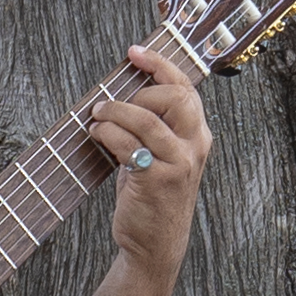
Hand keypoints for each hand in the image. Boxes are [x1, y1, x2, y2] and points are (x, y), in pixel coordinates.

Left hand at [86, 35, 210, 286]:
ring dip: (115, 111)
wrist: (154, 244)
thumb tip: (121, 91)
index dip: (160, 63)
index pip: (186, 87)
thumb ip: (153, 126)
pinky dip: (108, 133)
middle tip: (110, 101)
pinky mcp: (157, 180)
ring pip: (147, 119)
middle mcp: (195, 147)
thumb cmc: (151, 195)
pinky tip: (96, 135)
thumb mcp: (161, 156)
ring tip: (97, 116)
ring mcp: (179, 164)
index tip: (134, 52)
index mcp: (198, 136)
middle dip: (138, 91)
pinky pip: (129, 145)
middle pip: (174, 97)